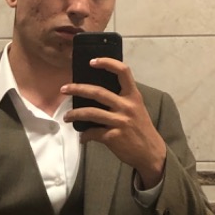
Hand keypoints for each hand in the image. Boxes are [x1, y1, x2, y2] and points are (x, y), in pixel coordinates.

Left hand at [62, 58, 166, 188]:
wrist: (150, 153)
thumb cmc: (141, 128)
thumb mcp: (136, 108)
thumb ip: (121, 99)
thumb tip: (95, 93)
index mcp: (133, 96)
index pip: (123, 71)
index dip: (107, 63)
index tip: (92, 61)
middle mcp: (127, 106)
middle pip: (98, 92)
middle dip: (77, 89)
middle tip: (64, 89)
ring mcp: (120, 121)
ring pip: (90, 113)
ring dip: (74, 114)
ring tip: (67, 117)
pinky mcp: (113, 137)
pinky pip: (93, 133)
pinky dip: (85, 135)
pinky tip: (82, 137)